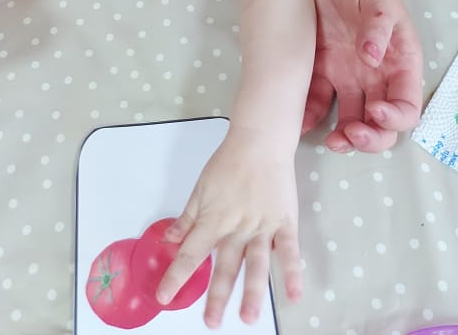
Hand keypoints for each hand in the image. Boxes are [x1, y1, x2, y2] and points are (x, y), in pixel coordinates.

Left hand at [157, 127, 300, 328]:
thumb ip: (187, 218)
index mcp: (213, 219)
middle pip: (225, 266)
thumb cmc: (227, 162)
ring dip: (252, 292)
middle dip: (216, 296)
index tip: (164, 296)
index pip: (191, 253)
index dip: (176, 276)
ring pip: (256, 265)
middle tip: (210, 322)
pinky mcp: (284, 222)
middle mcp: (237, 227)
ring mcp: (262, 226)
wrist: (259, 141)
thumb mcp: (201, 188)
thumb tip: (169, 240)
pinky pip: (289, 250)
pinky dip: (293, 272)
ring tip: (248, 317)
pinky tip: (293, 294)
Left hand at [303, 0, 422, 150]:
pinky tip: (300, 121)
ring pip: (350, 120)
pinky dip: (310, 116)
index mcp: (399, 63)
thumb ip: (378, 25)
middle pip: (380, 124)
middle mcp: (376, 77)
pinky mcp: (321, 71)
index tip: (375, 112)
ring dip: (344, 137)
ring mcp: (348, 77)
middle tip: (349, 135)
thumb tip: (373, 57)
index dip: (395, 118)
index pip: (407, 106)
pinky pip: (317, 102)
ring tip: (330, 141)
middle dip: (370, 138)